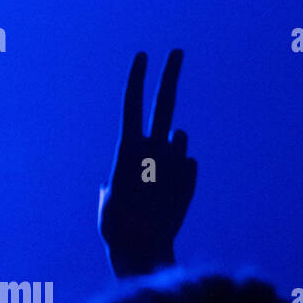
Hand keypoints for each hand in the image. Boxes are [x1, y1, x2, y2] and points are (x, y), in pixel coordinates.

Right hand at [98, 50, 197, 277]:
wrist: (144, 250)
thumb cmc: (117, 224)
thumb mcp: (111, 192)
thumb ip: (126, 167)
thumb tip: (142, 157)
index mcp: (127, 149)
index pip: (132, 103)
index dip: (136, 78)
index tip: (143, 55)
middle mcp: (155, 149)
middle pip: (165, 102)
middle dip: (171, 74)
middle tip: (178, 51)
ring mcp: (176, 161)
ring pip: (176, 141)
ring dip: (167, 152)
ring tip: (155, 182)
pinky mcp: (192, 177)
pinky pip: (185, 164)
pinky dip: (177, 173)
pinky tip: (166, 195)